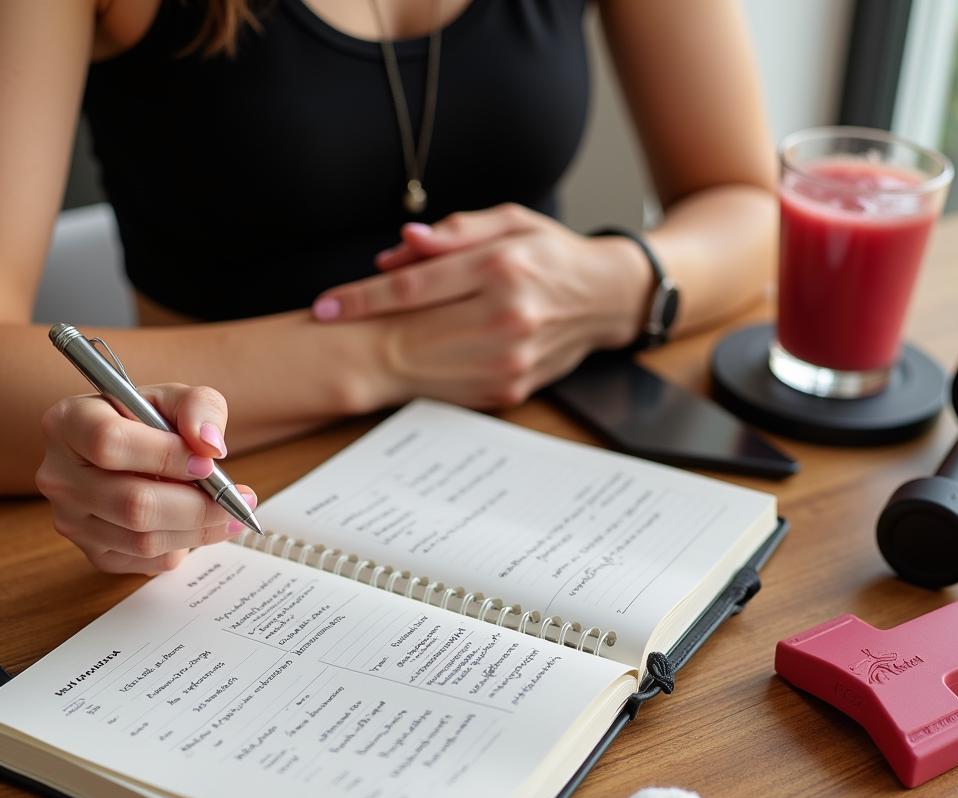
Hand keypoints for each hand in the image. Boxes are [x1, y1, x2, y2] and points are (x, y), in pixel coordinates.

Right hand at [36, 384, 257, 574]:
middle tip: (239, 500)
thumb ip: (199, 407)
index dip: (165, 456)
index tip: (207, 462)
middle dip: (199, 506)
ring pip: (143, 540)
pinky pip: (145, 561)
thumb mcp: (177, 398)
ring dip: (199, 530)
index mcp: (69, 423)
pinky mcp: (93, 552)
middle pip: (133, 504)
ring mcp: (72, 519)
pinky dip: (182, 547)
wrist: (132, 451)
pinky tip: (196, 526)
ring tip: (229, 513)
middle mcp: (60, 475)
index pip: (110, 443)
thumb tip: (210, 445)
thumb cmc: (150, 421)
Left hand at [311, 204, 651, 407]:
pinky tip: (405, 362)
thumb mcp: (510, 222)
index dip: (361, 298)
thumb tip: (403, 245)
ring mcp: (512, 359)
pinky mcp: (513, 388)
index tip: (324, 307)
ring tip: (360, 342)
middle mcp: (509, 316)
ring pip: (428, 363)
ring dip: (386, 356)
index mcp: (503, 268)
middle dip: (363, 329)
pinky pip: (453, 384)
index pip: (414, 287)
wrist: (606, 299)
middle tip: (327, 325)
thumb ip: (455, 231)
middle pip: (413, 328)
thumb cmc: (553, 255)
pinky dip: (423, 374)